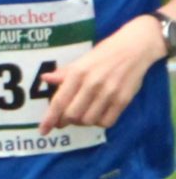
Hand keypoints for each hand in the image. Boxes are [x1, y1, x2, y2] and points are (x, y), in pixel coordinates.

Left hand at [38, 15, 166, 132]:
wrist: (134, 48)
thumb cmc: (104, 53)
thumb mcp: (81, 60)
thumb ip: (63, 73)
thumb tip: (44, 79)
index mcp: (78, 73)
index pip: (60, 101)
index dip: (50, 118)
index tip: (43, 130)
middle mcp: (92, 84)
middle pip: (72, 115)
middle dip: (65, 121)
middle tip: (63, 120)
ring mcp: (109, 93)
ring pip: (88, 120)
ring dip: (81, 122)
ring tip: (81, 115)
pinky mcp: (124, 100)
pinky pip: (107, 122)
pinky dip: (98, 123)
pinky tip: (97, 115)